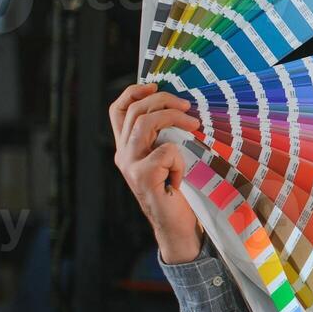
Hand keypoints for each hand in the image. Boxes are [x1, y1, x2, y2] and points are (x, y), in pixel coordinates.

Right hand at [110, 83, 203, 263]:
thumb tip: (180, 107)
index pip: (118, 110)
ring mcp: (130, 166)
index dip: (133, 92)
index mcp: (126, 147)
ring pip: (146, 125)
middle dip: (164, 100)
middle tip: (188, 107)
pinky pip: (166, 151)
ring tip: (194, 125)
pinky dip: (180, 159)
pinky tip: (180, 176)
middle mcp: (123, 154)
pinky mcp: (143, 177)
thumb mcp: (168, 158)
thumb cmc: (177, 191)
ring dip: (174, 118)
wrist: (177, 226)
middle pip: (136, 111)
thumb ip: (165, 136)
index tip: (155, 85)